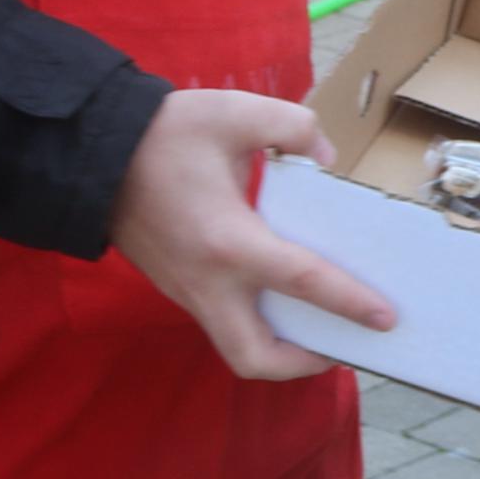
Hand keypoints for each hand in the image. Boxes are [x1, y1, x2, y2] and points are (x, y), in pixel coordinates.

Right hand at [111, 88, 394, 379]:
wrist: (92, 154)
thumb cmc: (164, 134)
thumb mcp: (237, 112)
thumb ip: (295, 128)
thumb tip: (326, 158)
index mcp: (228, 241)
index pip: (302, 283)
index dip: (349, 302)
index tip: (387, 318)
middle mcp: (207, 282)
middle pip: (254, 358)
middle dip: (304, 365)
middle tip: (345, 343)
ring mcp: (187, 291)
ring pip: (236, 348)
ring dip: (280, 350)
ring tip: (324, 327)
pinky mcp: (178, 288)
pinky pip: (224, 323)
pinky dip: (259, 324)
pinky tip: (286, 299)